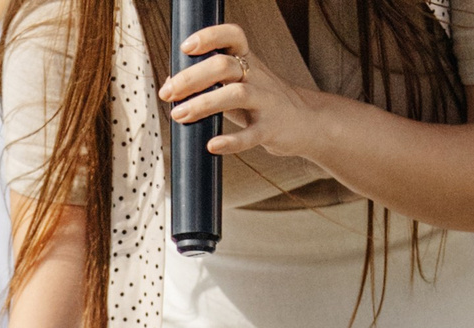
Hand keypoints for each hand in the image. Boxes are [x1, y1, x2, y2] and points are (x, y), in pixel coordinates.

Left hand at [159, 22, 326, 161]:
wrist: (306, 122)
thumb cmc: (262, 101)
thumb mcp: (238, 83)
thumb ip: (208, 82)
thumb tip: (169, 82)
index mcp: (247, 61)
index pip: (232, 36)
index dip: (209, 36)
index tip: (186, 47)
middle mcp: (257, 76)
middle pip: (224, 65)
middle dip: (192, 77)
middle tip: (167, 93)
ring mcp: (266, 101)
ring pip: (236, 94)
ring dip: (204, 103)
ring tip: (179, 115)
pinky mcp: (271, 129)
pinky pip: (252, 134)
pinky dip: (231, 141)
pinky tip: (212, 145)